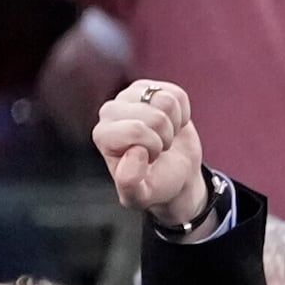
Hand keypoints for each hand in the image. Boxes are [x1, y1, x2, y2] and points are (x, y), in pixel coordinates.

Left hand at [93, 80, 209, 229]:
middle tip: (159, 149)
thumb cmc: (156, 183)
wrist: (175, 173)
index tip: (148, 158)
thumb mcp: (140, 196)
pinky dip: (182, 114)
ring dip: (174, 125)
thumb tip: (135, 152)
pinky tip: (172, 124)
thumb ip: (129, 183)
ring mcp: (130, 96)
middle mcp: (110, 111)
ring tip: (164, 136)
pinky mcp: (151, 88)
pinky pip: (177, 95)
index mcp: (103, 136)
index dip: (153, 147)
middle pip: (155, 117)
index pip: (136, 130)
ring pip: (166, 101)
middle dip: (165, 137)